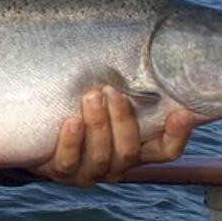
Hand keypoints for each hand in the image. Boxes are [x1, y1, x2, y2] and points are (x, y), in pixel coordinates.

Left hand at [33, 86, 194, 186]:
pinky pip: (68, 161)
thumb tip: (143, 48)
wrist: (39, 134)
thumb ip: (125, 87)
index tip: (182, 112)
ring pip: (100, 157)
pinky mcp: (60, 172)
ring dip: (98, 126)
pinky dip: (71, 142)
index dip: (177, 135)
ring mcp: (88, 172)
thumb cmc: (79, 107)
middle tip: (113, 91)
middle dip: (123, 120)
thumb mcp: (105, 100)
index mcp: (135, 150)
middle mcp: (115, 165)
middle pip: (129, 151)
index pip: (166, 151)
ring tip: (91, 97)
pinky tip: (71, 121)